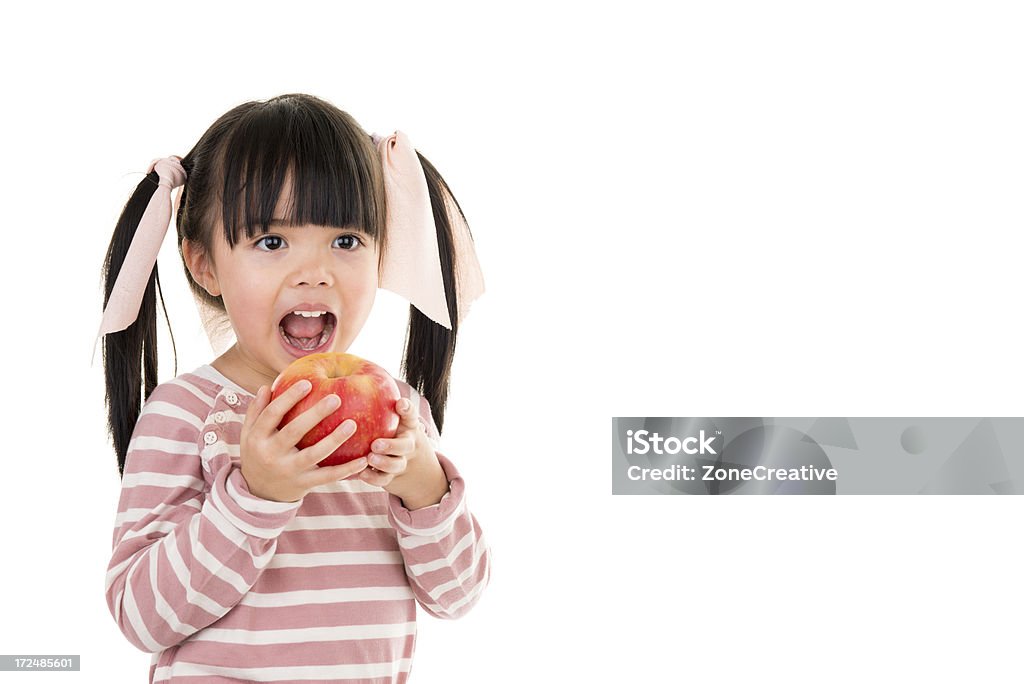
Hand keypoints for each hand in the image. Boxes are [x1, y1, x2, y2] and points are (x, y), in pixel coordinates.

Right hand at [239, 380, 368, 502]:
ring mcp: (289, 471)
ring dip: (334, 439)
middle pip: (294, 431)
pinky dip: (346, 470)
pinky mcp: (304, 484)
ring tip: (352, 424)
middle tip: (336, 398)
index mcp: (257, 438)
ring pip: (314, 454)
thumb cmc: (258, 453)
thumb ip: (257, 411)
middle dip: (315, 414)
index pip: (272, 414)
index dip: (288, 398)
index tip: (307, 383)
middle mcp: (271, 455)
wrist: (259, 493)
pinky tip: (363, 460)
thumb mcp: (249, 434)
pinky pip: (327, 476)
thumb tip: (267, 387)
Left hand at [359, 390, 448, 509]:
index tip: (400, 404)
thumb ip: (376, 400)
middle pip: (405, 445)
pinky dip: (373, 478)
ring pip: (396, 465)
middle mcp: (406, 443)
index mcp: (406, 426)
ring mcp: (400, 461)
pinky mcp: (390, 477)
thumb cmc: (387, 429)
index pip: (410, 415)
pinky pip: (384, 480)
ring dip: (384, 463)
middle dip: (392, 445)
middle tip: (376, 444)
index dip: (407, 409)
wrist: (404, 461)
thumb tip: (345, 375)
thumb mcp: (387, 415)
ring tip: (370, 459)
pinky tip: (360, 473)